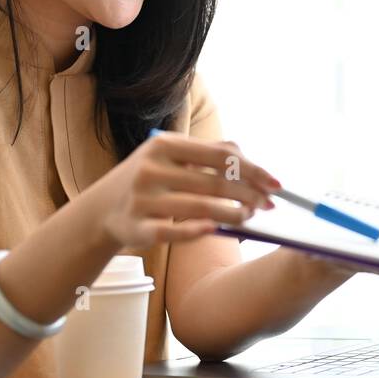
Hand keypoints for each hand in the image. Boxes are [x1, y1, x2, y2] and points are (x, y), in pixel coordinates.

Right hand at [95, 132, 279, 251]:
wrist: (102, 208)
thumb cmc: (150, 178)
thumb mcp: (172, 156)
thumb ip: (210, 154)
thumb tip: (252, 163)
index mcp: (164, 145)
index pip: (220, 156)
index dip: (253, 170)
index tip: (276, 184)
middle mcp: (151, 169)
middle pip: (214, 183)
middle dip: (248, 195)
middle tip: (268, 205)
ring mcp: (142, 199)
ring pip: (199, 209)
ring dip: (231, 215)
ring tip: (248, 217)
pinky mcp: (137, 228)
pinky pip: (173, 232)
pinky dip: (197, 231)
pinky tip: (216, 230)